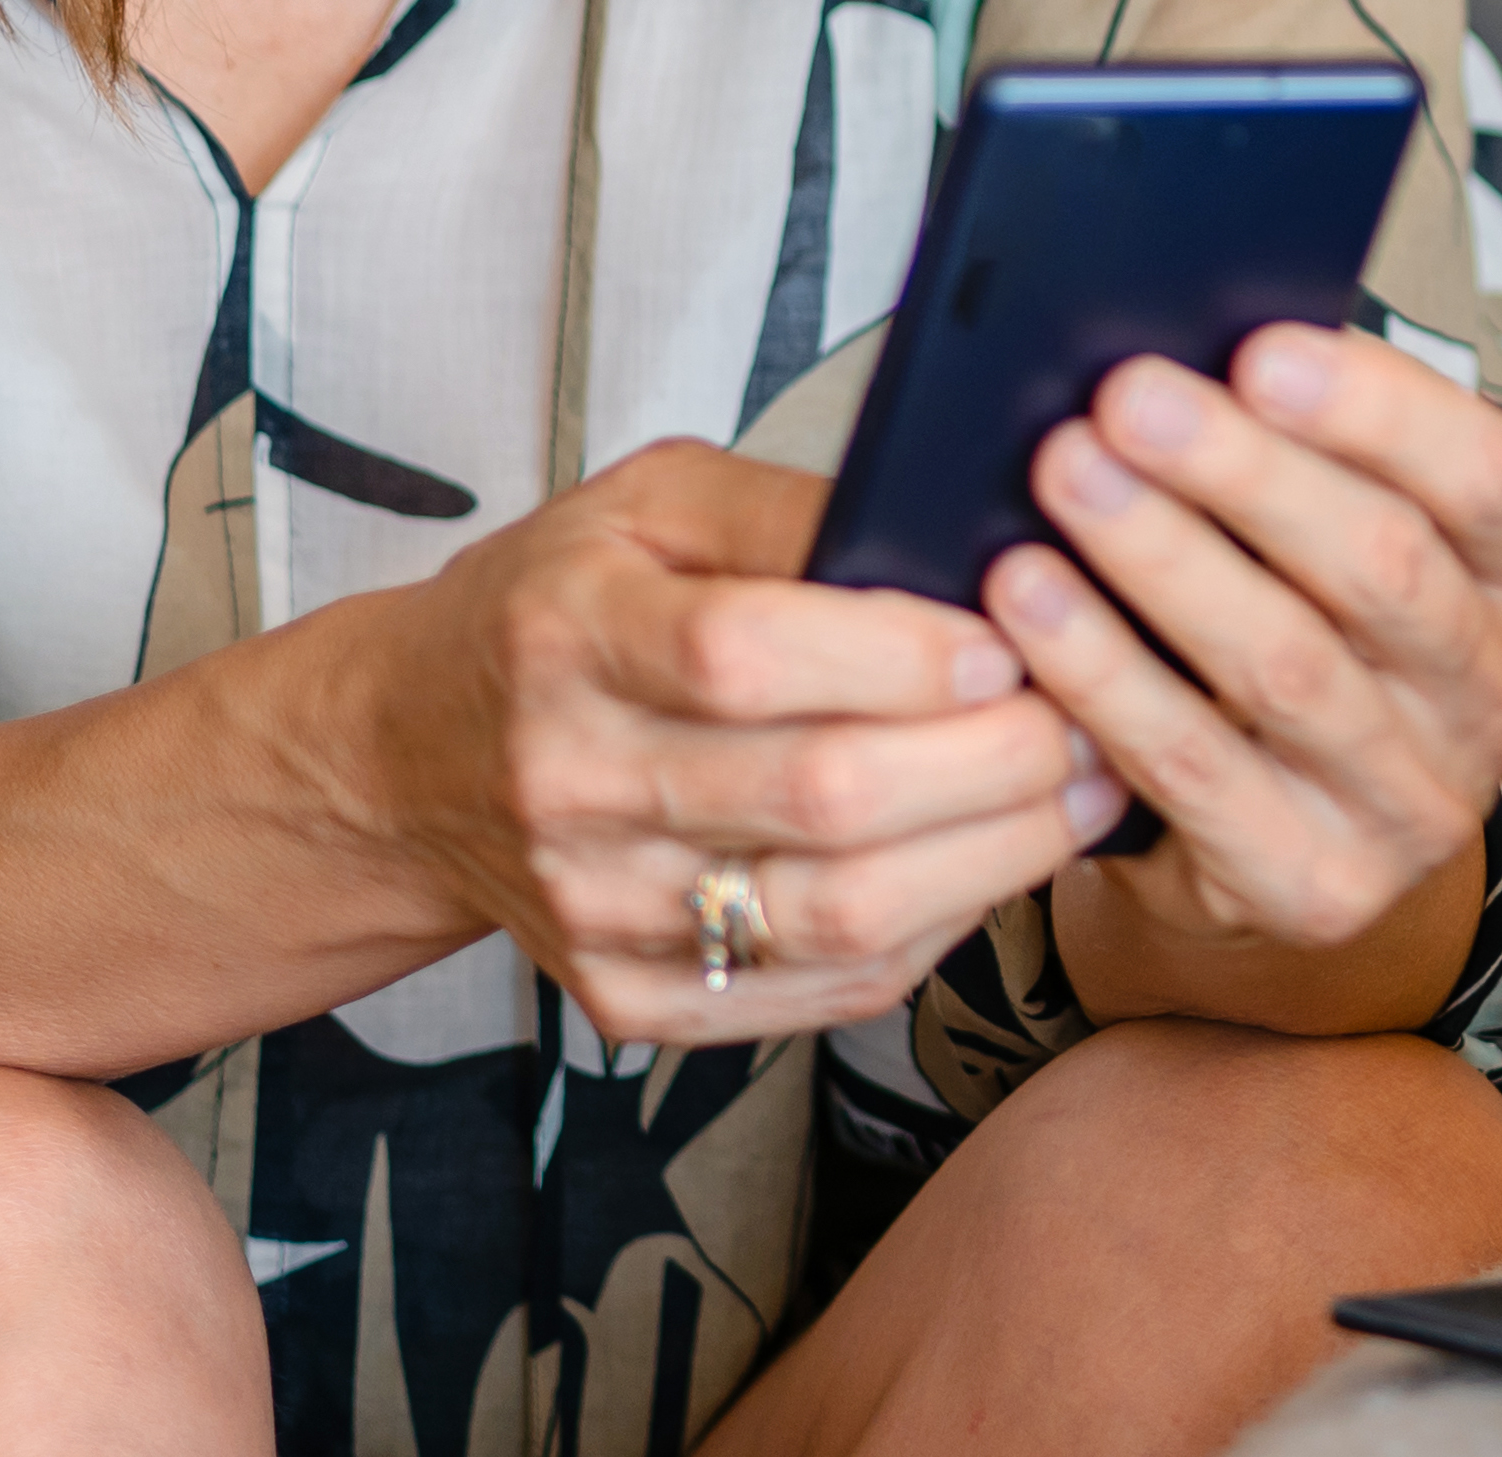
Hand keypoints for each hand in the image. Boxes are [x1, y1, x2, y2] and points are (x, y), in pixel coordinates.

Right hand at [343, 440, 1119, 1045]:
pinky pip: (816, 990)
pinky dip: (931, 935)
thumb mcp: (650, 501)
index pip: (743, 655)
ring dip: (993, 859)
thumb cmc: (558, 606)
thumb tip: (952, 530)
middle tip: (1092, 716)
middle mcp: (570, 779)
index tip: (1010, 629)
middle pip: (819, 796)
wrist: (409, 757)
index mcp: (570, 630)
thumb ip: (790, 508)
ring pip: (837, 912)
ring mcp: (596, 907)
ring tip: (1078, 795)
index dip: (900, 652)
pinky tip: (988, 870)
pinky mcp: (627, 999)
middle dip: (994, 759)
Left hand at [991, 324, 1501, 1014]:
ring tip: (1064, 478)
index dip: (1377, 410)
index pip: (1486, 478)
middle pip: (1383, 566)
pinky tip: (1032, 606)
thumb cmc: (1294, 629)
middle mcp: (1495, 697)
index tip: (1257, 349)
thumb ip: (1293, 447)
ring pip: (1286, 666)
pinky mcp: (1322, 886)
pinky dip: (1105, 677)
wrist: (1271, 843)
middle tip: (1124, 399)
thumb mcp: (1325, 539)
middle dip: (1243, 471)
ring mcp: (1419, 806)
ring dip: (1163, 560)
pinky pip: (1196, 769)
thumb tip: (1180, 339)